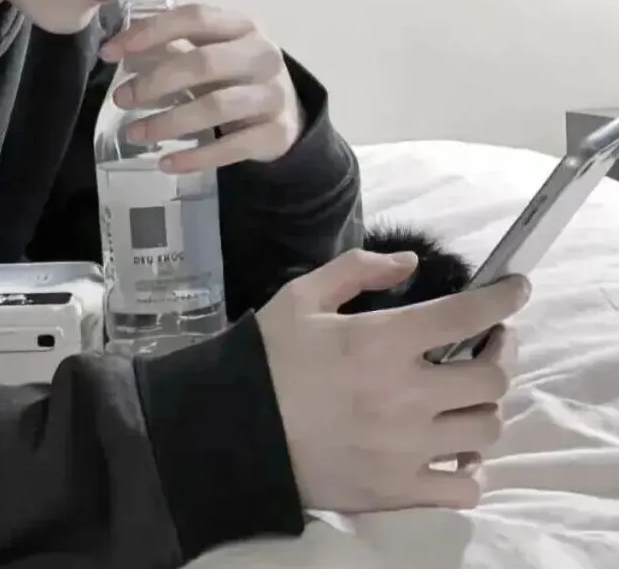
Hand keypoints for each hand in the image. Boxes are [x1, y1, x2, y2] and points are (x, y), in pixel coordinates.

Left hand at [99, 3, 303, 173]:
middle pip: (204, 63)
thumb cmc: (234, 77)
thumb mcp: (209, 55)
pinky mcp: (276, 133)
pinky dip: (195, 157)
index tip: (110, 52)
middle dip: (155, 82)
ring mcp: (272, 94)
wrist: (285, 115)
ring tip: (134, 134)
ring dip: (168, 122)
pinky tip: (166, 163)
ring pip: (215, 107)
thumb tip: (115, 51)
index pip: (195, 18)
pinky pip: (231, 147)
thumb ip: (169, 49)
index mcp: (241, 26)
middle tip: (121, 99)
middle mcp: (262, 55)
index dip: (150, 31)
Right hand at [257, 248, 529, 513]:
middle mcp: (405, 394)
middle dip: (501, 353)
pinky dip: (468, 469)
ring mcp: (406, 447)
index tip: (516, 290)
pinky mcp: (398, 489)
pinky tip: (452, 451)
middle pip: (492, 378)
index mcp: (381, 340)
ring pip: (485, 430)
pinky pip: (464, 487)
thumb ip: (356, 269)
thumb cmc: (268, 357)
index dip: (503, 299)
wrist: (235, 430)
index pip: (465, 315)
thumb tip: (408, 263)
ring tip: (465, 397)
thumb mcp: (301, 297)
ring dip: (482, 408)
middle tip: (490, 344)